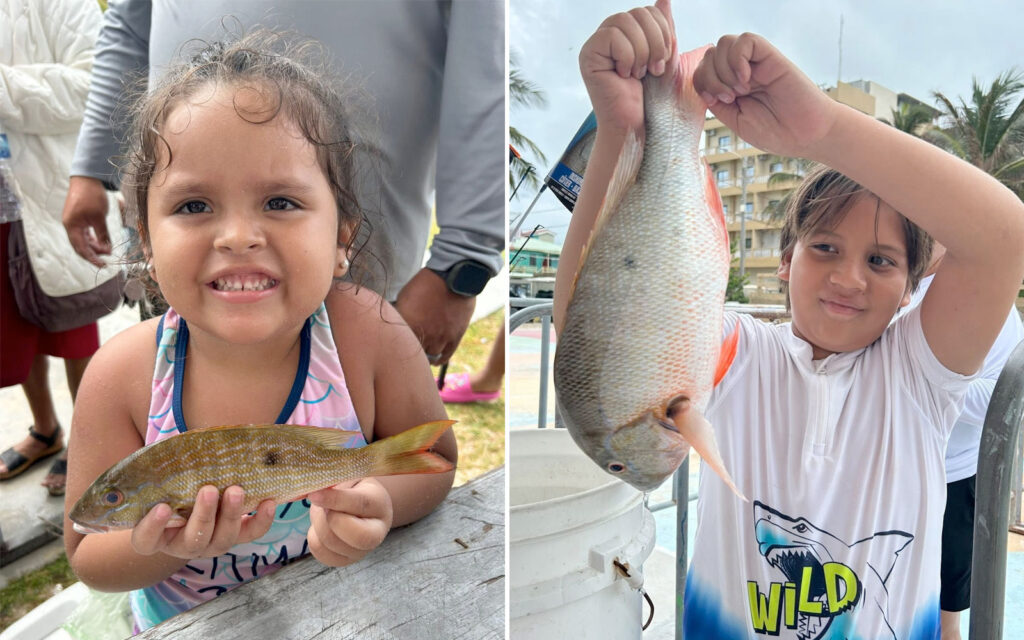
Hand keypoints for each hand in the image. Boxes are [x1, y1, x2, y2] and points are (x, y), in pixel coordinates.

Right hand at [62, 176, 112, 266]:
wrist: (87, 178)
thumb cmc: (92, 196)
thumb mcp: (100, 217)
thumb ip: (102, 234)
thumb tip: (107, 249)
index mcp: (72, 226)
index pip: (81, 248)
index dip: (92, 258)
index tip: (103, 265)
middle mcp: (70, 225)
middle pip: (80, 246)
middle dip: (93, 254)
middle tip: (107, 260)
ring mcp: (73, 221)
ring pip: (82, 240)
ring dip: (94, 246)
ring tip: (107, 250)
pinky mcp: (78, 217)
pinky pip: (84, 233)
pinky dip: (92, 239)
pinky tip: (101, 242)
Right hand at [130, 485, 275, 558]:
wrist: (196, 493)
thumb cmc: (171, 486)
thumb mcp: (162, 481)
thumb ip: (162, 471)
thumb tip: (171, 448)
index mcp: (156, 534)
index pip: (145, 540)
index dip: (152, 527)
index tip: (161, 508)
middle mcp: (183, 544)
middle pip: (193, 540)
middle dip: (203, 515)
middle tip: (208, 490)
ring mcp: (211, 543)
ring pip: (223, 539)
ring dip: (231, 514)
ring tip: (236, 490)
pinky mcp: (236, 536)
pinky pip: (250, 534)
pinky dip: (262, 521)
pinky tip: (268, 502)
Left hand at [307, 478, 392, 566]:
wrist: (358, 505)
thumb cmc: (352, 487)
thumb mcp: (348, 478)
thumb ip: (335, 482)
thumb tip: (313, 490)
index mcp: (380, 504)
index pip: (360, 504)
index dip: (335, 500)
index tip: (314, 494)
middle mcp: (378, 532)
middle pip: (354, 534)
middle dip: (329, 518)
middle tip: (323, 505)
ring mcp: (362, 550)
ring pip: (331, 543)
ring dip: (318, 525)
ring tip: (323, 512)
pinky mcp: (345, 560)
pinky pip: (321, 553)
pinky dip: (314, 537)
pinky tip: (321, 526)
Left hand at [394, 268, 475, 364]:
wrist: (454, 277)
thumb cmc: (426, 283)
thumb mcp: (404, 296)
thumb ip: (399, 315)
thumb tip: (395, 325)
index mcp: (407, 323)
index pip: (395, 345)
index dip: (394, 347)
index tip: (391, 348)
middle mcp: (424, 334)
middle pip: (412, 354)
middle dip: (408, 352)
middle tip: (406, 350)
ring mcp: (440, 338)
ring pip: (429, 357)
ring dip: (424, 355)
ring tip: (420, 353)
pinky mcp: (454, 338)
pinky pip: (444, 357)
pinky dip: (438, 360)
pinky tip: (433, 359)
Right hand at [578, 0, 674, 133]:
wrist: (634, 124)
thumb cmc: (649, 98)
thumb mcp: (663, 58)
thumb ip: (663, 29)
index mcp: (628, 33)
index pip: (649, 11)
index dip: (663, 33)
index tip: (662, 61)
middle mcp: (609, 34)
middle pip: (638, 13)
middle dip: (655, 42)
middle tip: (653, 69)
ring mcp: (597, 44)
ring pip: (625, 22)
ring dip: (641, 52)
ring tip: (639, 74)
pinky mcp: (588, 55)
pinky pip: (612, 36)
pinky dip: (626, 57)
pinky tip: (623, 75)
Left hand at [693, 33, 837, 157]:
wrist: (806, 136)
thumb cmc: (776, 132)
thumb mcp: (736, 121)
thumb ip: (717, 103)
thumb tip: (702, 84)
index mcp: (731, 86)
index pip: (702, 69)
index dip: (701, 82)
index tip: (716, 101)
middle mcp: (742, 71)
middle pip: (710, 54)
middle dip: (710, 77)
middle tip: (730, 98)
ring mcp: (757, 63)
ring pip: (724, 43)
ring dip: (723, 69)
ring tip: (740, 90)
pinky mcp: (771, 58)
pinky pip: (746, 40)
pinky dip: (738, 58)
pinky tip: (746, 79)